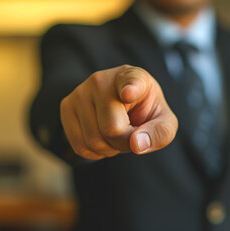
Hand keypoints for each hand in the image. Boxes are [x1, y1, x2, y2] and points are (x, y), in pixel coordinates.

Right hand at [60, 65, 177, 159]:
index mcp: (134, 77)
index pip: (131, 81)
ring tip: (116, 133)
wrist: (121, 105)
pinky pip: (79, 146)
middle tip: (131, 134)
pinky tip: (103, 138)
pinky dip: (95, 153)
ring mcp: (80, 92)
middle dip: (125, 143)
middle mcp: (102, 80)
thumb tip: (136, 144)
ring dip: (110, 149)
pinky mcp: (66, 106)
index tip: (129, 93)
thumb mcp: (163, 120)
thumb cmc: (145, 110)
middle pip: (112, 129)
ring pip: (93, 141)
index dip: (131, 88)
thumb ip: (160, 132)